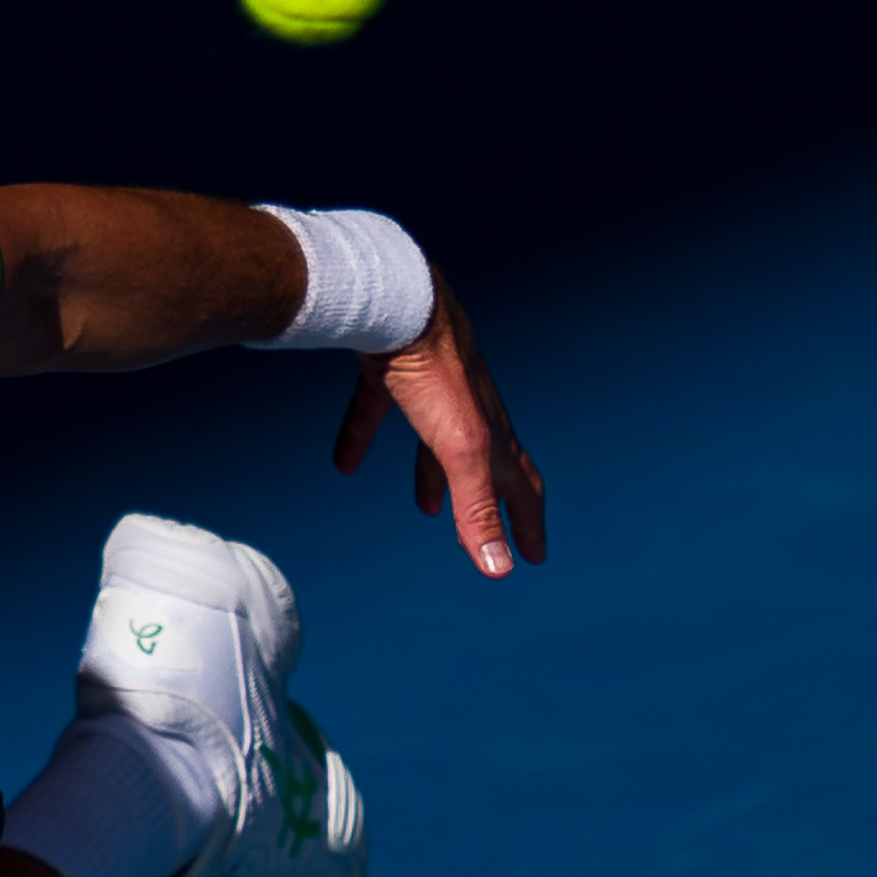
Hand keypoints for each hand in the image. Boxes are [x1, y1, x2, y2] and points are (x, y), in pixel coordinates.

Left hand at [332, 283, 547, 577]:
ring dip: (433, 480)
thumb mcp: (461, 451)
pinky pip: (377, 415)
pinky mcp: (389, 376)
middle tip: (485, 541)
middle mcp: (468, 414)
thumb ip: (476, 509)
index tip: (533, 558)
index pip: (522, 488)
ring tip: (426, 508)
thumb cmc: (437, 376)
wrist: (401, 306)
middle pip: (485, 469)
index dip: (528, 526)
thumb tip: (499, 570)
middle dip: (488, 506)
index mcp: (492, 435)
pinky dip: (363, 441)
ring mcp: (429, 394)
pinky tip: (343, 464)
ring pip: (436, 446)